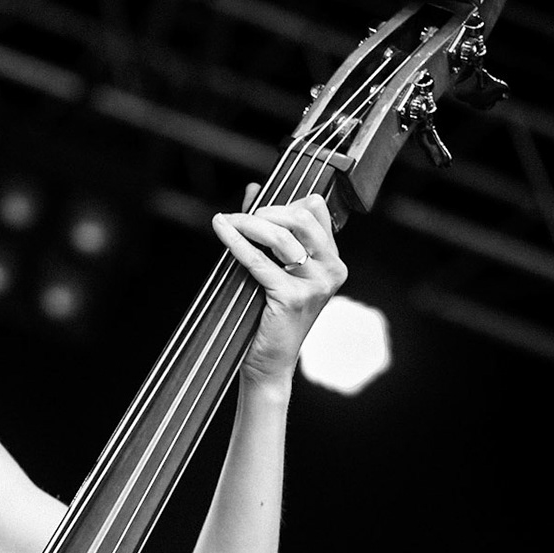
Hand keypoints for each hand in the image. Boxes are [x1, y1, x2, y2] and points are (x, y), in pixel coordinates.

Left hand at [211, 186, 347, 388]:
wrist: (269, 363)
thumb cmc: (268, 317)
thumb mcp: (274, 269)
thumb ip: (268, 231)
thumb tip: (253, 189)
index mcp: (332, 261)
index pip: (316, 210)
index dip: (285, 202)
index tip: (258, 207)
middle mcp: (331, 270)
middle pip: (302, 217)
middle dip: (266, 210)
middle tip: (239, 216)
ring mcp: (315, 284)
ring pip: (282, 235)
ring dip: (249, 222)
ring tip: (227, 222)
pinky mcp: (293, 296)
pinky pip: (259, 260)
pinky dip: (236, 242)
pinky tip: (221, 229)